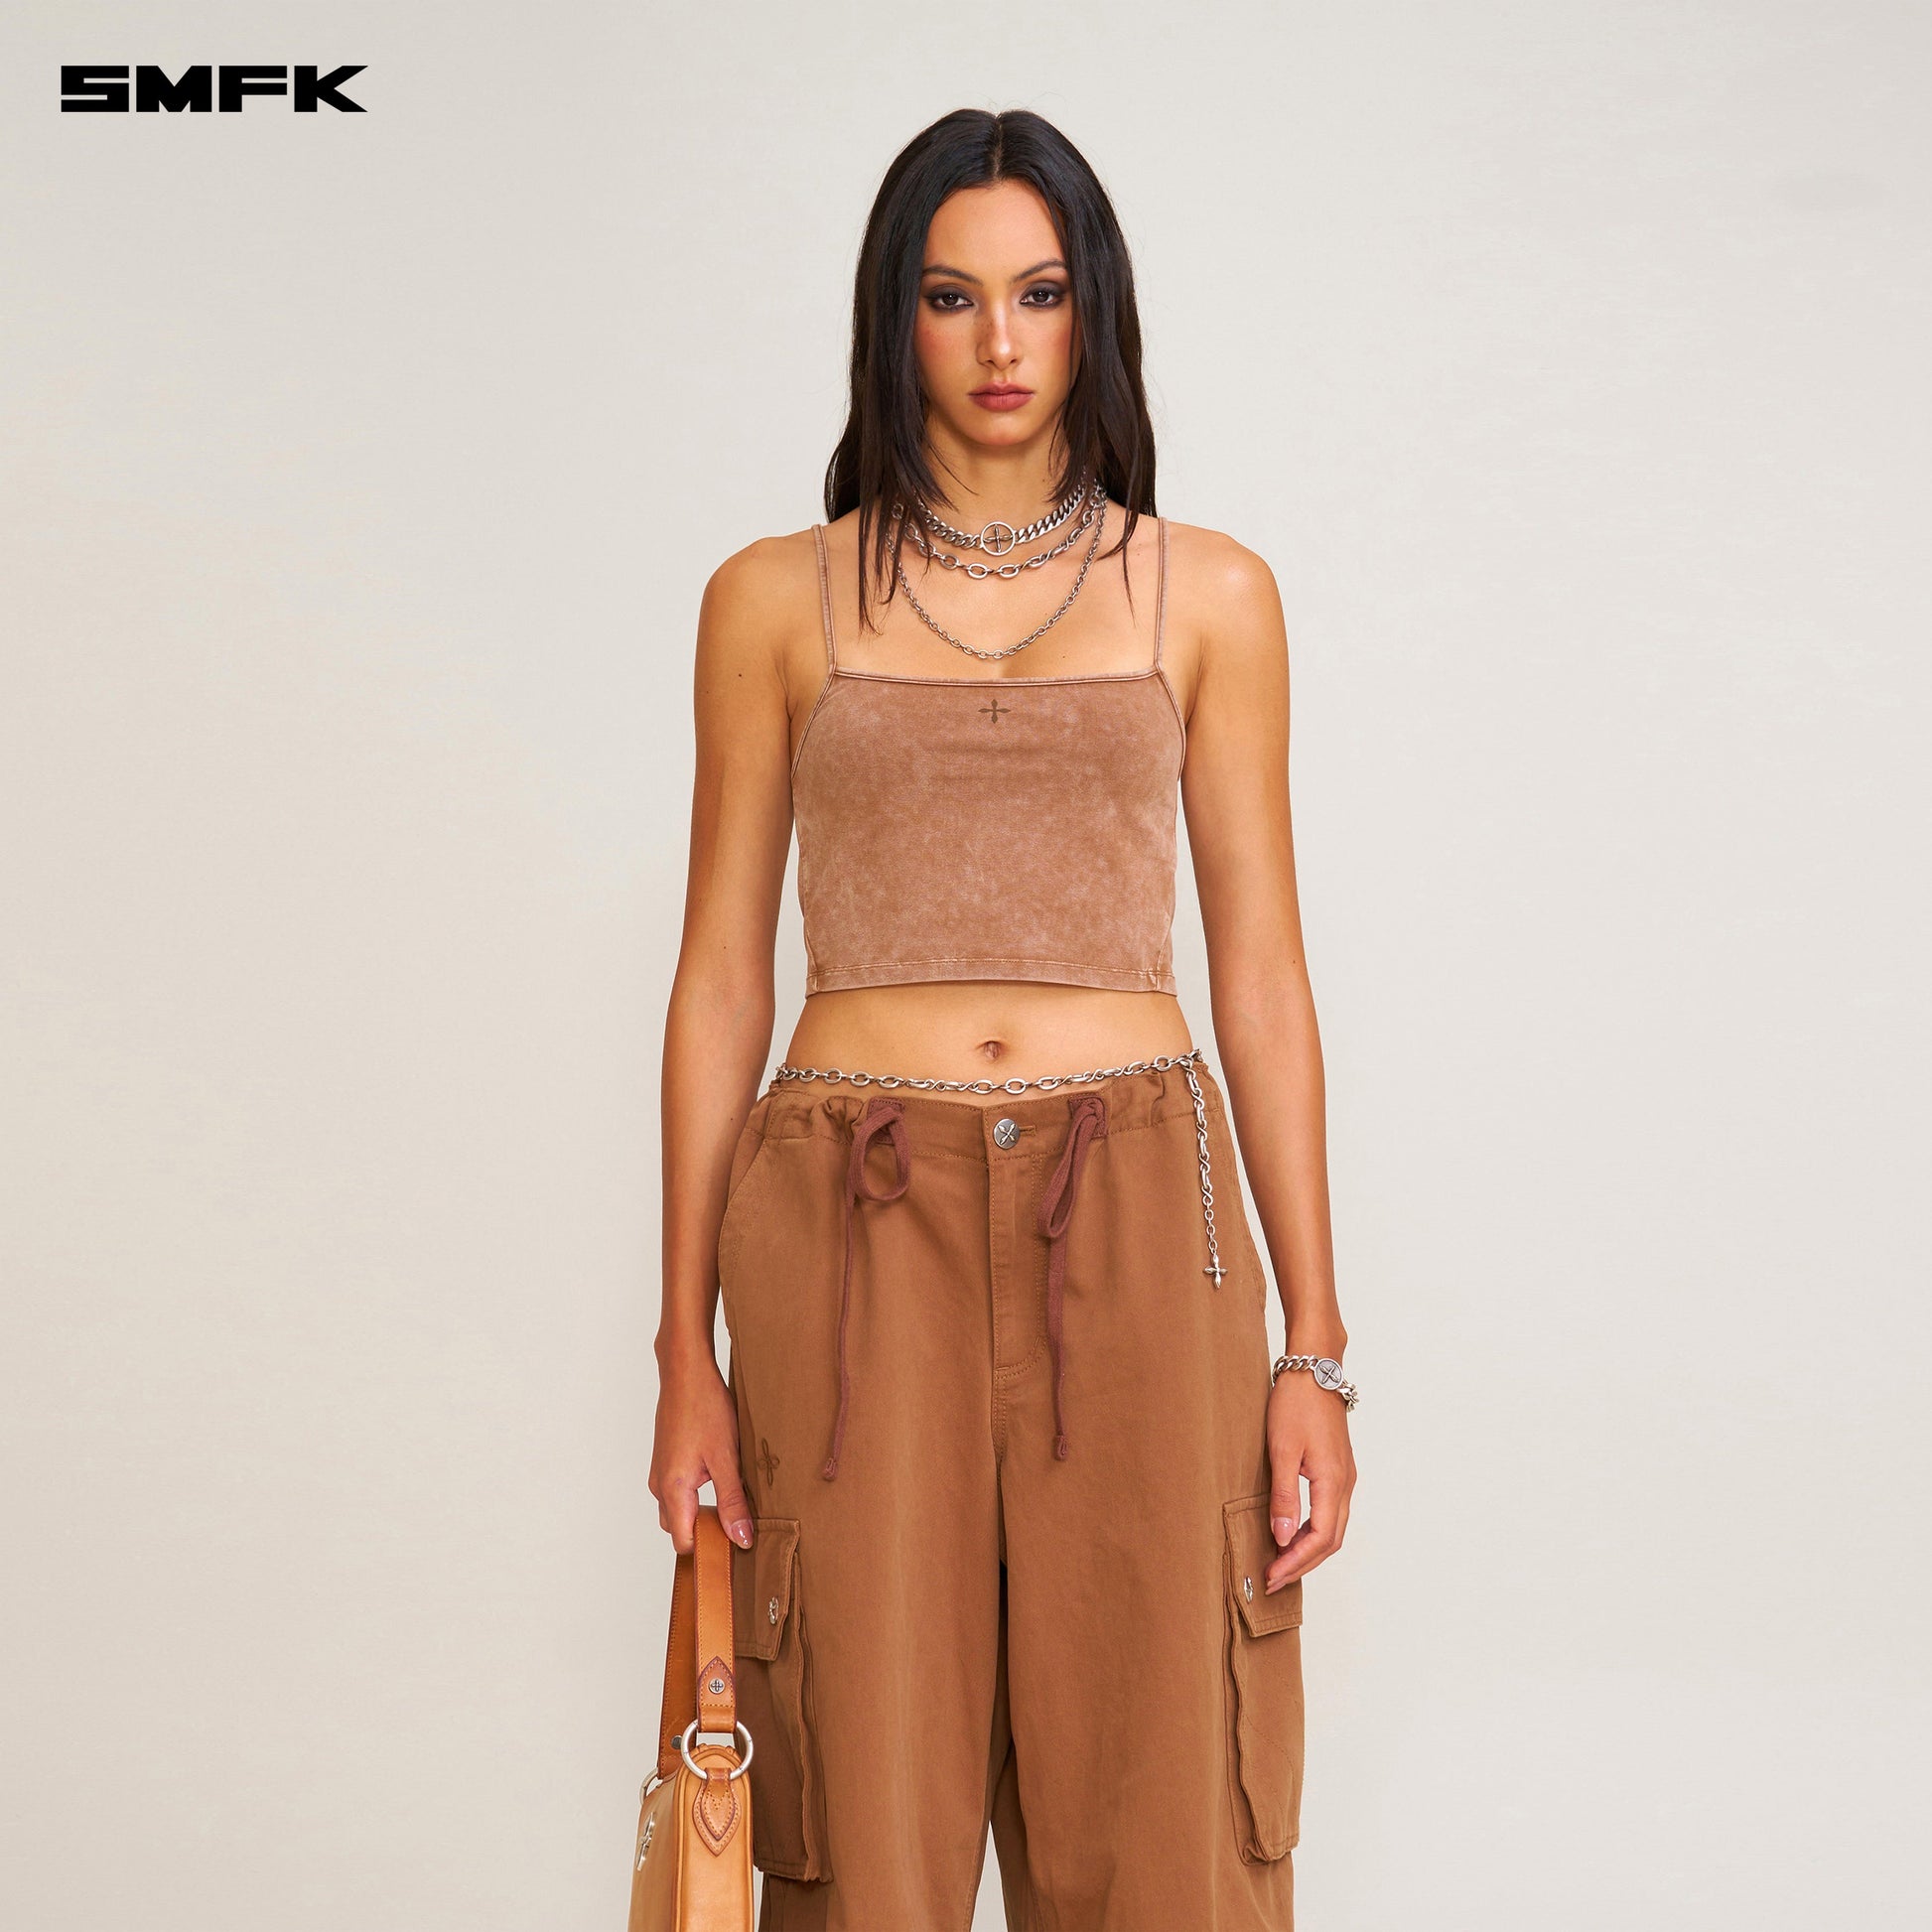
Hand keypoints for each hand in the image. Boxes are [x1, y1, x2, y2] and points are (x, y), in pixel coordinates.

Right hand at [648, 1339, 754, 1552]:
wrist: (686, 1371)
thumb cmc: (704, 1408)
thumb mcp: (726, 1457)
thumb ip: (733, 1501)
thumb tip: (741, 1538)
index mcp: (673, 1489)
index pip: (684, 1542)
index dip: (709, 1549)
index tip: (734, 1546)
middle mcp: (660, 1485)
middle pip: (680, 1528)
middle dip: (707, 1532)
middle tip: (738, 1522)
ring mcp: (660, 1472)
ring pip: (679, 1509)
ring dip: (702, 1511)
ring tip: (733, 1498)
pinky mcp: (666, 1460)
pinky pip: (678, 1491)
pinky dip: (697, 1495)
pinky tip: (721, 1478)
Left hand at [1263, 1367, 1355, 1588]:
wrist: (1314, 1369)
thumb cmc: (1296, 1403)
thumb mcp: (1282, 1450)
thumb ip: (1283, 1496)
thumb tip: (1281, 1537)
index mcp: (1333, 1483)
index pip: (1319, 1540)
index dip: (1296, 1563)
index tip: (1271, 1576)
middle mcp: (1346, 1484)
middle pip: (1330, 1540)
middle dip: (1302, 1564)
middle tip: (1273, 1578)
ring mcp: (1345, 1476)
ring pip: (1333, 1527)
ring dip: (1308, 1549)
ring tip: (1280, 1561)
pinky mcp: (1338, 1468)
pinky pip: (1331, 1511)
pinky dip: (1313, 1530)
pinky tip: (1293, 1531)